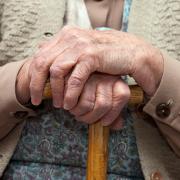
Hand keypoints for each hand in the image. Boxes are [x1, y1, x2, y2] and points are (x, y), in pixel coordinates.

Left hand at [16, 26, 162, 109]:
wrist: (130, 50)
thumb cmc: (105, 55)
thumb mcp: (82, 52)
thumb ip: (66, 55)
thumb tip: (50, 64)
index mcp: (65, 36)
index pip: (40, 55)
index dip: (33, 74)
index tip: (34, 90)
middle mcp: (70, 38)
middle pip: (42, 62)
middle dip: (36, 84)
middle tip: (37, 100)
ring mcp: (80, 46)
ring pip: (56, 70)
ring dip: (54, 90)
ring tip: (57, 104)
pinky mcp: (92, 56)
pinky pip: (75, 77)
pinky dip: (70, 92)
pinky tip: (69, 102)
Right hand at [69, 73, 129, 128]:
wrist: (72, 75)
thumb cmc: (89, 91)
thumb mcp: (104, 99)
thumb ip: (112, 113)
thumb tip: (118, 126)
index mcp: (116, 81)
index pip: (122, 95)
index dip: (114, 114)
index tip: (104, 122)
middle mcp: (104, 76)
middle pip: (104, 104)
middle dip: (91, 118)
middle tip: (84, 118)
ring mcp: (90, 77)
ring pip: (87, 104)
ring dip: (79, 113)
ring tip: (76, 111)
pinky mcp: (75, 78)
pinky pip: (73, 100)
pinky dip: (71, 107)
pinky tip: (69, 105)